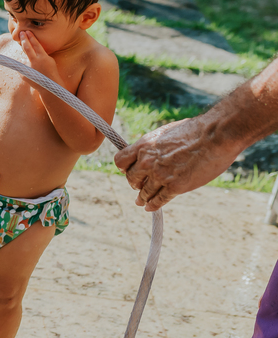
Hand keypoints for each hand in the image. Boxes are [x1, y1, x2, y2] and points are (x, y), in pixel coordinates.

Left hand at [14, 30, 58, 81]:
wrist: (49, 86)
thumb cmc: (50, 71)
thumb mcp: (49, 60)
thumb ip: (40, 54)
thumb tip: (30, 47)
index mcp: (43, 57)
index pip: (36, 44)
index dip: (31, 37)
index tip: (27, 31)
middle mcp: (35, 62)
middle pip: (27, 47)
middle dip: (23, 39)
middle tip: (21, 32)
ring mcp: (28, 68)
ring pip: (23, 57)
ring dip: (27, 59)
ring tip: (35, 66)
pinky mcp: (22, 73)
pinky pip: (22, 66)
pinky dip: (26, 67)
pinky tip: (33, 73)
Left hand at [114, 115, 238, 210]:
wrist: (216, 135)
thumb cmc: (196, 130)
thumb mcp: (166, 132)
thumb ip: (155, 145)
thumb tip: (152, 150)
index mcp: (144, 146)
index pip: (120, 162)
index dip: (124, 168)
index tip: (128, 171)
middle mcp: (147, 162)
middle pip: (131, 179)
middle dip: (136, 183)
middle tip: (140, 186)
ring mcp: (160, 176)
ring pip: (145, 192)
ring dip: (143, 198)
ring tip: (142, 202)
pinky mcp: (175, 187)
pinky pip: (159, 200)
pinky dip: (153, 205)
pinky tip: (151, 207)